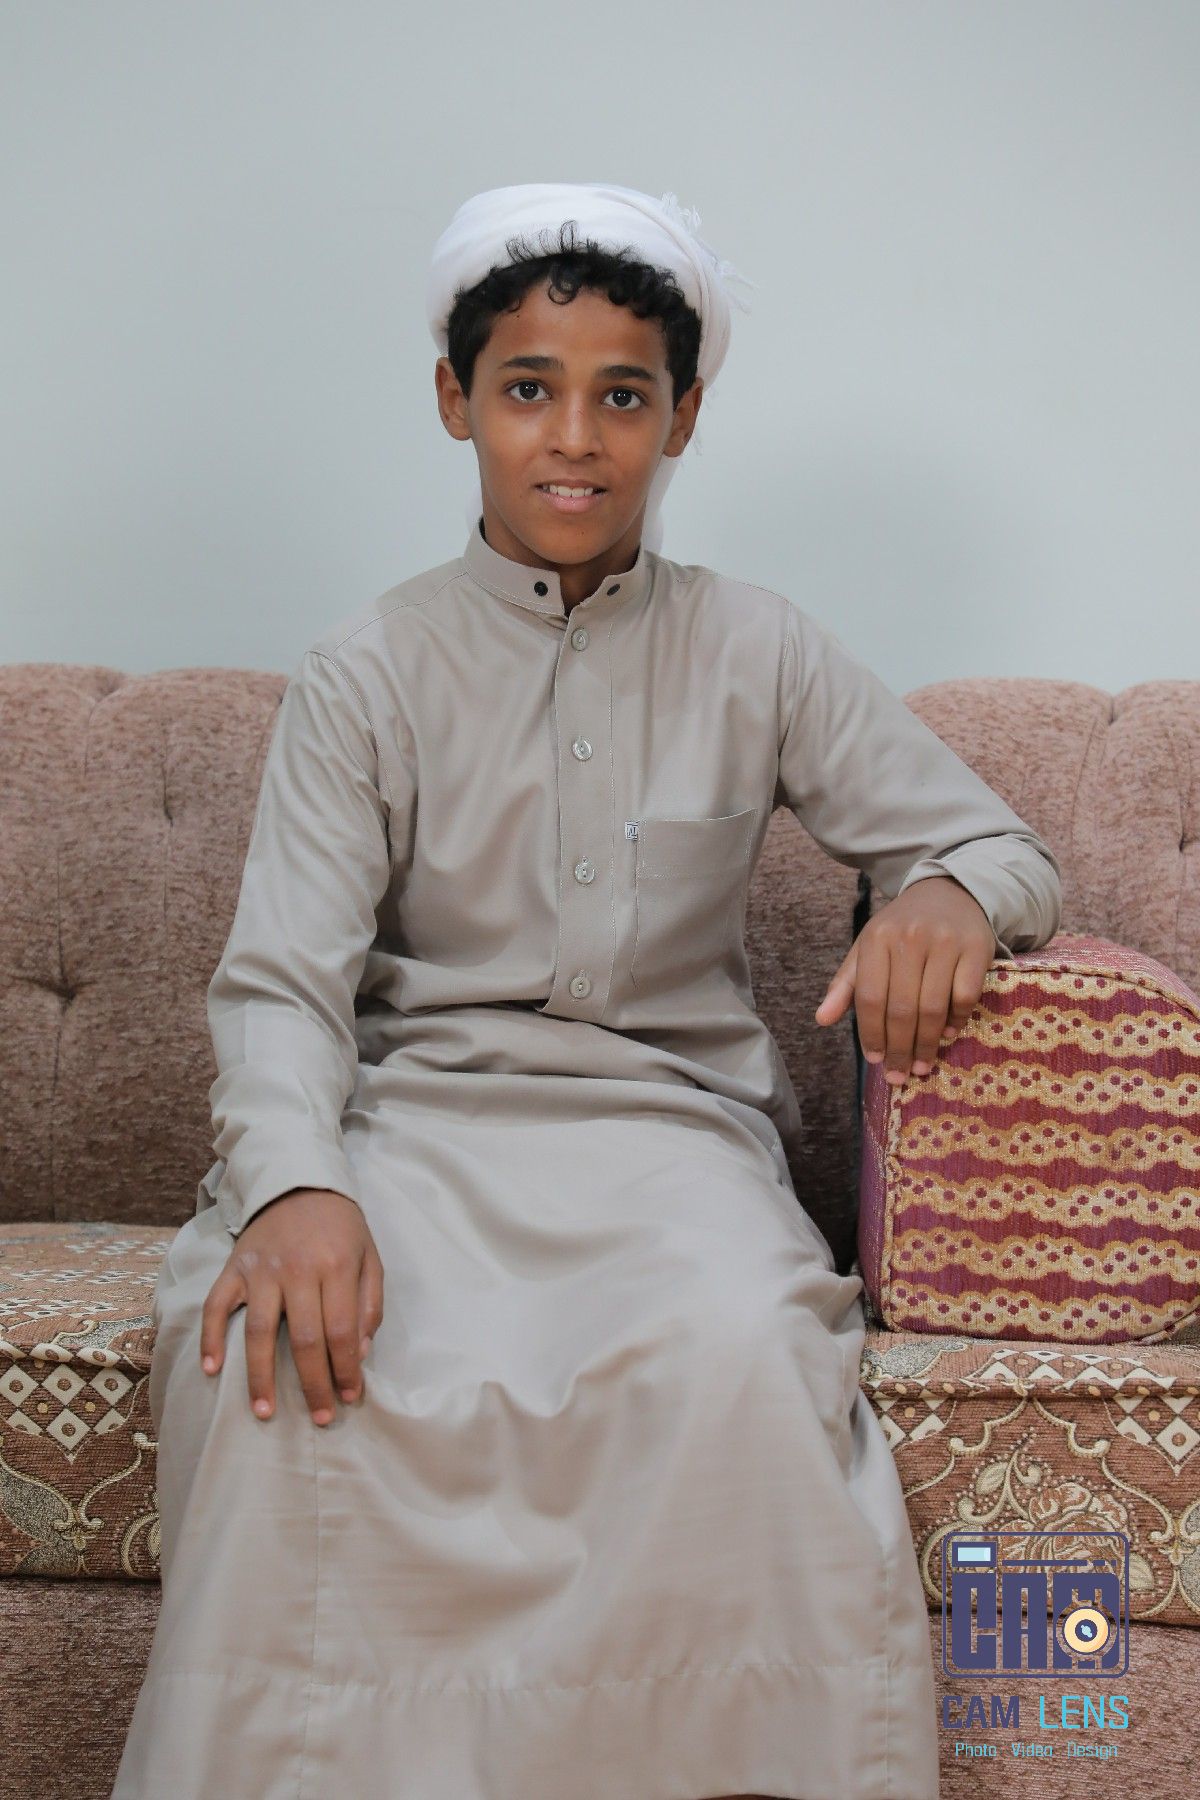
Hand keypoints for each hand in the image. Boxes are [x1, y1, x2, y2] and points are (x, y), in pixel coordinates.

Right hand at [199, 1188, 384, 1427]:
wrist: (298, 1183)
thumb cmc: (340, 1228)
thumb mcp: (370, 1257)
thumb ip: (370, 1305)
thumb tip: (357, 1354)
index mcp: (336, 1266)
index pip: (340, 1332)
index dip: (345, 1370)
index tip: (349, 1397)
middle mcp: (297, 1270)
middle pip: (303, 1340)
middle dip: (313, 1385)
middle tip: (320, 1418)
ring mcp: (261, 1270)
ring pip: (258, 1332)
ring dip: (260, 1377)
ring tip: (265, 1412)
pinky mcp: (234, 1268)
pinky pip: (216, 1307)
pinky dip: (212, 1339)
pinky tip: (212, 1370)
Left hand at [813, 874, 995, 1083]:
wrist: (950, 893)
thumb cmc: (902, 928)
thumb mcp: (868, 948)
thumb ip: (845, 984)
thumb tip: (821, 1020)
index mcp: (877, 939)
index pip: (870, 998)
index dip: (872, 1035)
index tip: (875, 1060)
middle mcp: (910, 938)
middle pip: (902, 1009)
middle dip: (899, 1049)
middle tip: (900, 1075)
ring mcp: (945, 943)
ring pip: (933, 1007)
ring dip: (927, 1044)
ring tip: (922, 1066)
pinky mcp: (976, 949)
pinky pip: (964, 996)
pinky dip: (956, 1021)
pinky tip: (947, 1035)